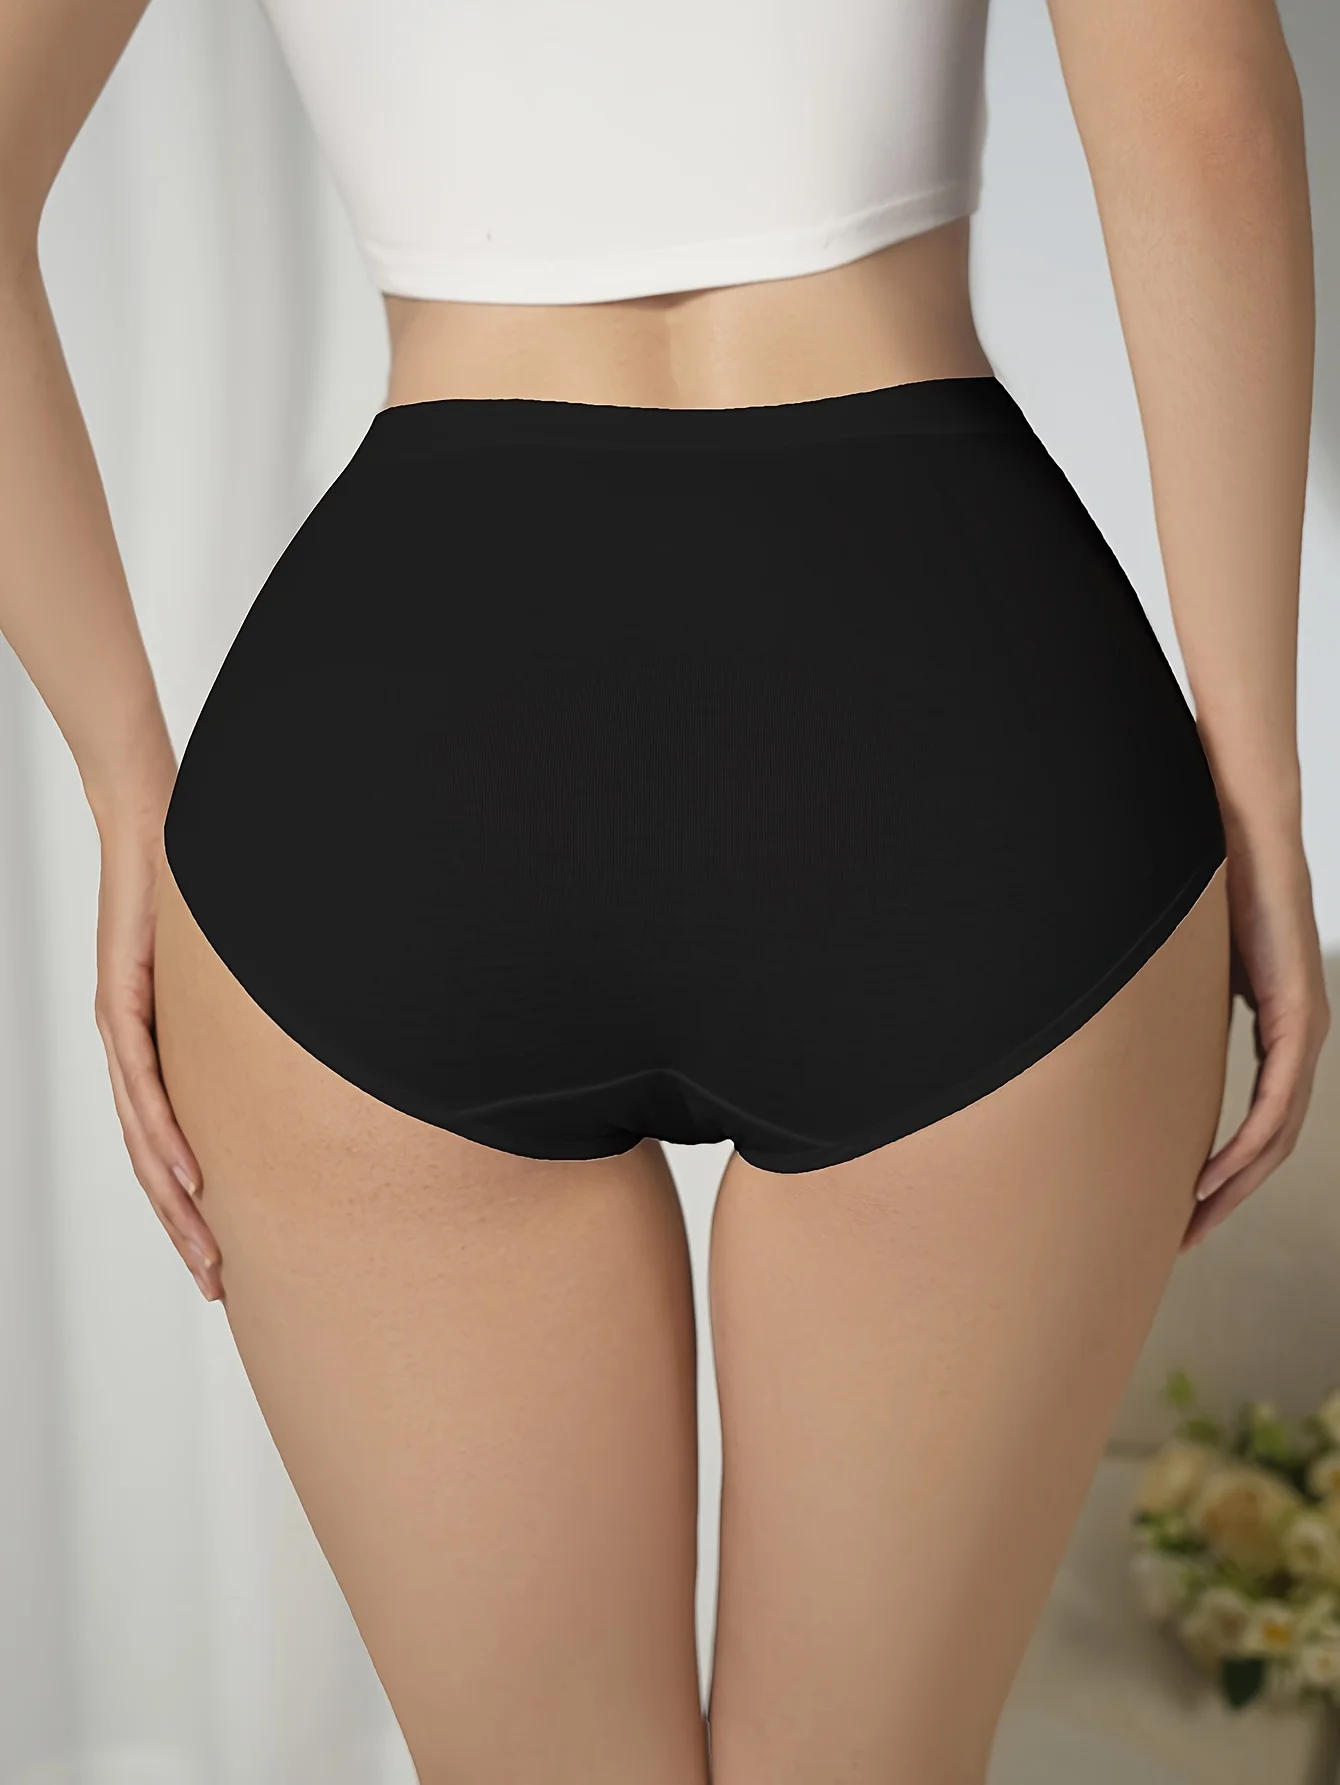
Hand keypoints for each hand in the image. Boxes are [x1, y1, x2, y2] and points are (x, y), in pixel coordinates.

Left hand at [93, 811, 220, 1299]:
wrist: (157, 817)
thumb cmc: (208, 884)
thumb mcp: (247, 966)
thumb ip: (268, 1009)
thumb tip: (330, 1035)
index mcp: (162, 1048)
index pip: (175, 1143)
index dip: (197, 1204)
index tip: (225, 1254)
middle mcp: (133, 1049)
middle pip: (155, 1160)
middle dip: (187, 1228)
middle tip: (217, 1284)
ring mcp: (122, 1027)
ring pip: (142, 1137)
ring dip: (173, 1200)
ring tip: (205, 1250)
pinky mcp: (121, 998)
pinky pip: (141, 1081)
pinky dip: (162, 1133)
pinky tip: (186, 1173)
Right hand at [1183, 830, 1328, 1248]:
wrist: (1242, 835)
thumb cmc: (1207, 890)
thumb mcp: (1190, 971)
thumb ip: (1178, 1008)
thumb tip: (1126, 1033)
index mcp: (1278, 1030)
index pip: (1258, 1122)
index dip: (1224, 1172)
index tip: (1183, 1207)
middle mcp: (1299, 1039)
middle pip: (1270, 1145)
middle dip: (1226, 1198)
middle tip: (1182, 1238)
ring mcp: (1303, 1031)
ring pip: (1276, 1136)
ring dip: (1234, 1187)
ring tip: (1192, 1221)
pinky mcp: (1296, 1018)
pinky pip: (1274, 1103)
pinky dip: (1245, 1147)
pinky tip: (1211, 1177)